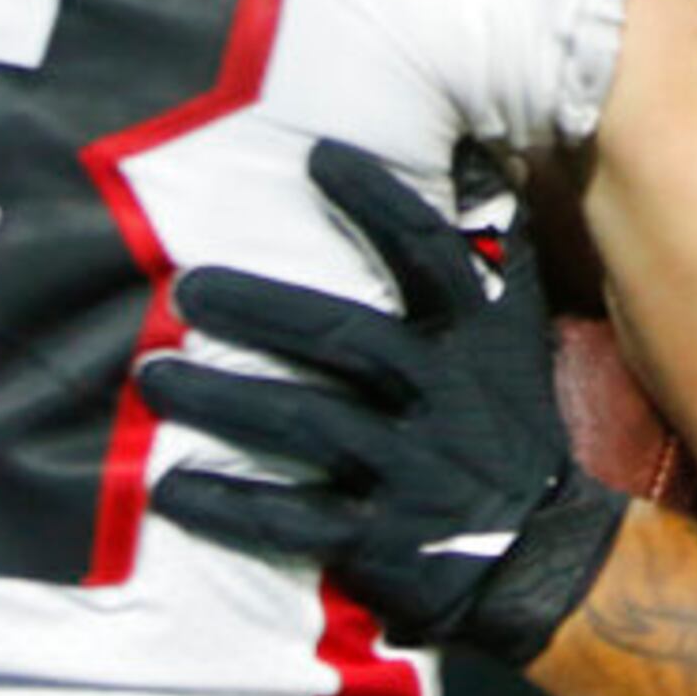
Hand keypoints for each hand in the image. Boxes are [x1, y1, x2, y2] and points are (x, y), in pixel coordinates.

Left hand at [141, 139, 627, 662]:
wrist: (543, 545)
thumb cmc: (504, 417)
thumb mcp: (515, 330)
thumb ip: (489, 250)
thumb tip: (474, 150)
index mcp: (474, 336)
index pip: (429, 254)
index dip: (379, 202)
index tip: (318, 156)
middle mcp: (444, 394)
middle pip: (346, 337)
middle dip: (263, 309)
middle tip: (186, 288)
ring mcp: (413, 468)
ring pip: (310, 425)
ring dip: (225, 399)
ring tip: (153, 376)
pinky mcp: (383, 538)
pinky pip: (294, 522)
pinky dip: (230, 507)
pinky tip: (170, 489)